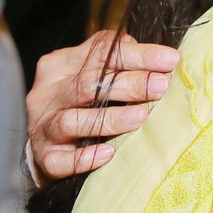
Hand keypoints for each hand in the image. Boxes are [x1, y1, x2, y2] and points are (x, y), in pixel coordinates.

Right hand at [26, 31, 177, 183]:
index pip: (101, 52)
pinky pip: (61, 159)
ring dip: (109, 119)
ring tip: (141, 116)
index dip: (138, 55)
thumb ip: (122, 61)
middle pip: (87, 84)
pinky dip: (84, 157)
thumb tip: (166, 59)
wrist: (40, 139)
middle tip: (161, 86)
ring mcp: (42, 125)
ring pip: (71, 121)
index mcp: (61, 64)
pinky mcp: (44, 155)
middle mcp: (48, 93)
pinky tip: (108, 153)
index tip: (171, 60)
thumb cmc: (79, 100)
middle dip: (129, 84)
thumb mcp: (94, 71)